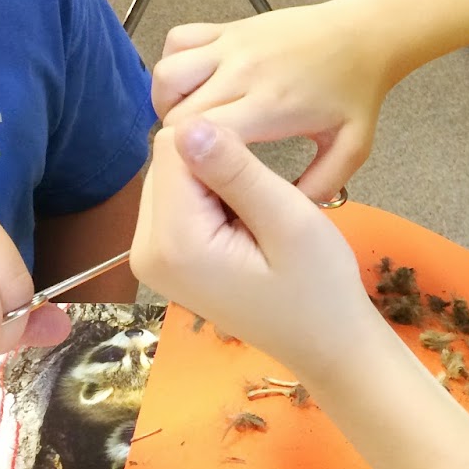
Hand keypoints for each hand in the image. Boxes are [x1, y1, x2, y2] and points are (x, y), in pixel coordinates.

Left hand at [131, 120, 377, 379]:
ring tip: (253, 219)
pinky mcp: (162, 259)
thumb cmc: (319, 287)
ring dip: (213, 182)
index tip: (260, 180)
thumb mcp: (288, 221)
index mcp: (172, 243)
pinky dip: (209, 200)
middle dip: (214, 166)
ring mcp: (148, 257)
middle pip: (166, 160)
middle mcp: (143, 250)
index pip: (173, 145)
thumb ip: (236, 171)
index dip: (222, 145)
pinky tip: (241, 227)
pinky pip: (175, 200)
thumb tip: (187, 124)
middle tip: (261, 207)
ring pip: (170, 175)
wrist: (325, 344)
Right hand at [153, 0, 394, 200]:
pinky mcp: (229, 27)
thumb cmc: (358, 93)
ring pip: (168, 74)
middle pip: (178, 113)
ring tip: (189, 124)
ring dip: (167, 103)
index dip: (192, 163)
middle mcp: (243, 71)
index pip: (202, 136)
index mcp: (270, 105)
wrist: (366, 34)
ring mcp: (232, 44)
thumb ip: (321, 185)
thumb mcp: (352, 149)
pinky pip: (179, 39)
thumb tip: (284, 216)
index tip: (203, 179)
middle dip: (179, 144)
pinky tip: (193, 86)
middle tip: (198, 161)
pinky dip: (174, 64)